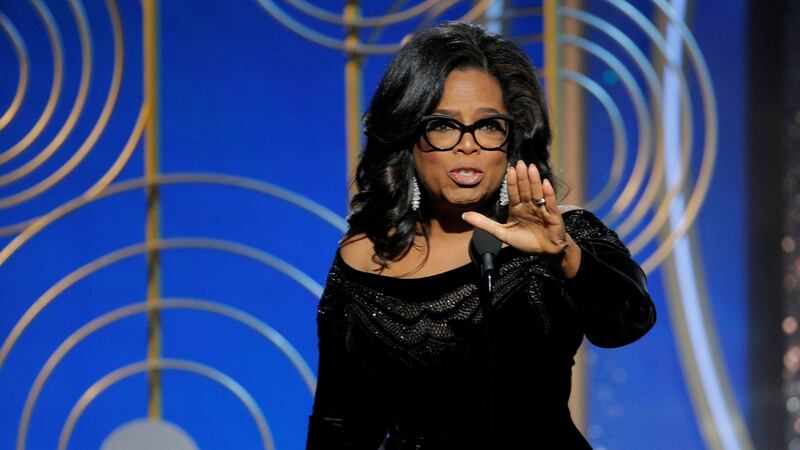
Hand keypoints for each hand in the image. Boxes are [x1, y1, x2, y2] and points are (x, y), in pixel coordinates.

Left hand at [462, 160, 580, 276]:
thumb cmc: (525, 241)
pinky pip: (550, 203)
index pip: (513, 193)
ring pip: (537, 193)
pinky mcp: (553, 215)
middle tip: (520, 163)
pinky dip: (548, 194)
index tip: (509, 169)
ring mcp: (541, 209)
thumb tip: (464, 216)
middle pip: (525, 190)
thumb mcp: (502, 233)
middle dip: (522, 177)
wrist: (546, 252)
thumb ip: (484, 224)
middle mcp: (529, 206)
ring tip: (532, 168)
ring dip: (534, 181)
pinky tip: (546, 183)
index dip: (512, 182)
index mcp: (517, 208)